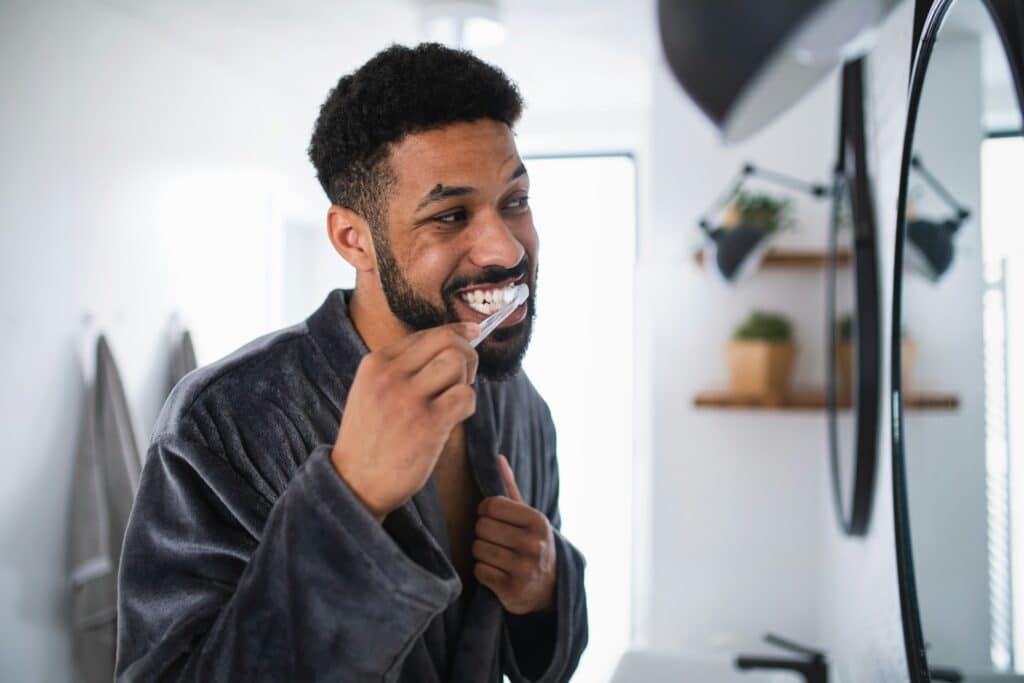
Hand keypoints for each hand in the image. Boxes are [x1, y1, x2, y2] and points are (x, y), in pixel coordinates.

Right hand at [331, 322, 479, 521]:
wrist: (354, 484)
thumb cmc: (371, 438)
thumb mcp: (372, 391)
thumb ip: (402, 367)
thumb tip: (453, 342)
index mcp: (375, 363)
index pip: (427, 334)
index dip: (455, 334)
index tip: (472, 335)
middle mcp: (390, 375)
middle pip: (447, 342)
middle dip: (468, 354)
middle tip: (466, 377)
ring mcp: (408, 399)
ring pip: (458, 364)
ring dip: (466, 381)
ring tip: (454, 399)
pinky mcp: (428, 424)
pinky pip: (466, 397)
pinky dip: (467, 406)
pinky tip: (453, 419)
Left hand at [473, 454, 556, 613]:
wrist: (550, 587)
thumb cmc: (532, 543)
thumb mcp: (527, 516)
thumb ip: (510, 488)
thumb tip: (497, 457)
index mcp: (537, 521)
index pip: (491, 505)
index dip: (485, 511)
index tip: (493, 518)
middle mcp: (533, 544)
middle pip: (482, 527)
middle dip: (483, 533)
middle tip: (496, 539)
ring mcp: (524, 569)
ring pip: (478, 549)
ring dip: (482, 552)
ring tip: (497, 555)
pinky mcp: (512, 590)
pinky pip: (479, 571)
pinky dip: (483, 571)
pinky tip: (497, 572)